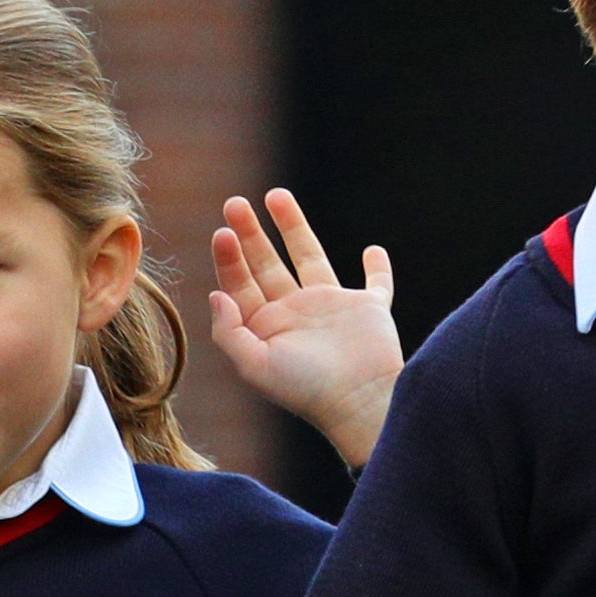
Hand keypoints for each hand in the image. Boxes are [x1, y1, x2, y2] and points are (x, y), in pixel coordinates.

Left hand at [207, 189, 401, 469]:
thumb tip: (216, 293)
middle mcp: (296, 314)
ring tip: (276, 194)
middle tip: (234, 204)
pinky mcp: (369, 310)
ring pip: (310, 258)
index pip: (241, 285)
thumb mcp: (255, 366)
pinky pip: (377, 284)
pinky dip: (378, 268)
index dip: (229, 258)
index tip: (222, 232)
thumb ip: (229, 331)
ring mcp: (333, 310)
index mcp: (267, 328)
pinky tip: (372, 251)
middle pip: (267, 264)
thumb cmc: (305, 389)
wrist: (358, 401)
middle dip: (250, 234)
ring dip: (293, 227)